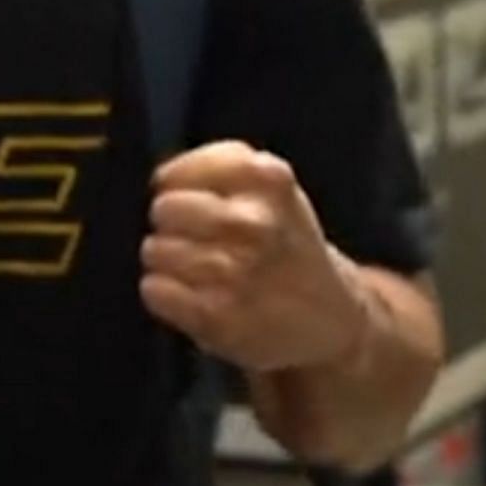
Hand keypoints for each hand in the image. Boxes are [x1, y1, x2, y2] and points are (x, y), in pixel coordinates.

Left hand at [140, 141, 367, 374]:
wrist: (330, 316)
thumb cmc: (285, 242)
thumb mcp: (272, 187)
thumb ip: (218, 167)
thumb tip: (160, 179)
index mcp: (270, 181)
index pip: (178, 172)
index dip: (174, 183)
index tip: (186, 195)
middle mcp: (257, 224)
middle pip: (164, 209)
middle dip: (168, 222)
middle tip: (191, 235)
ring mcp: (238, 272)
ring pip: (155, 250)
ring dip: (165, 261)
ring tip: (195, 269)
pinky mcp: (220, 317)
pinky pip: (155, 290)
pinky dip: (163, 294)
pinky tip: (189, 295)